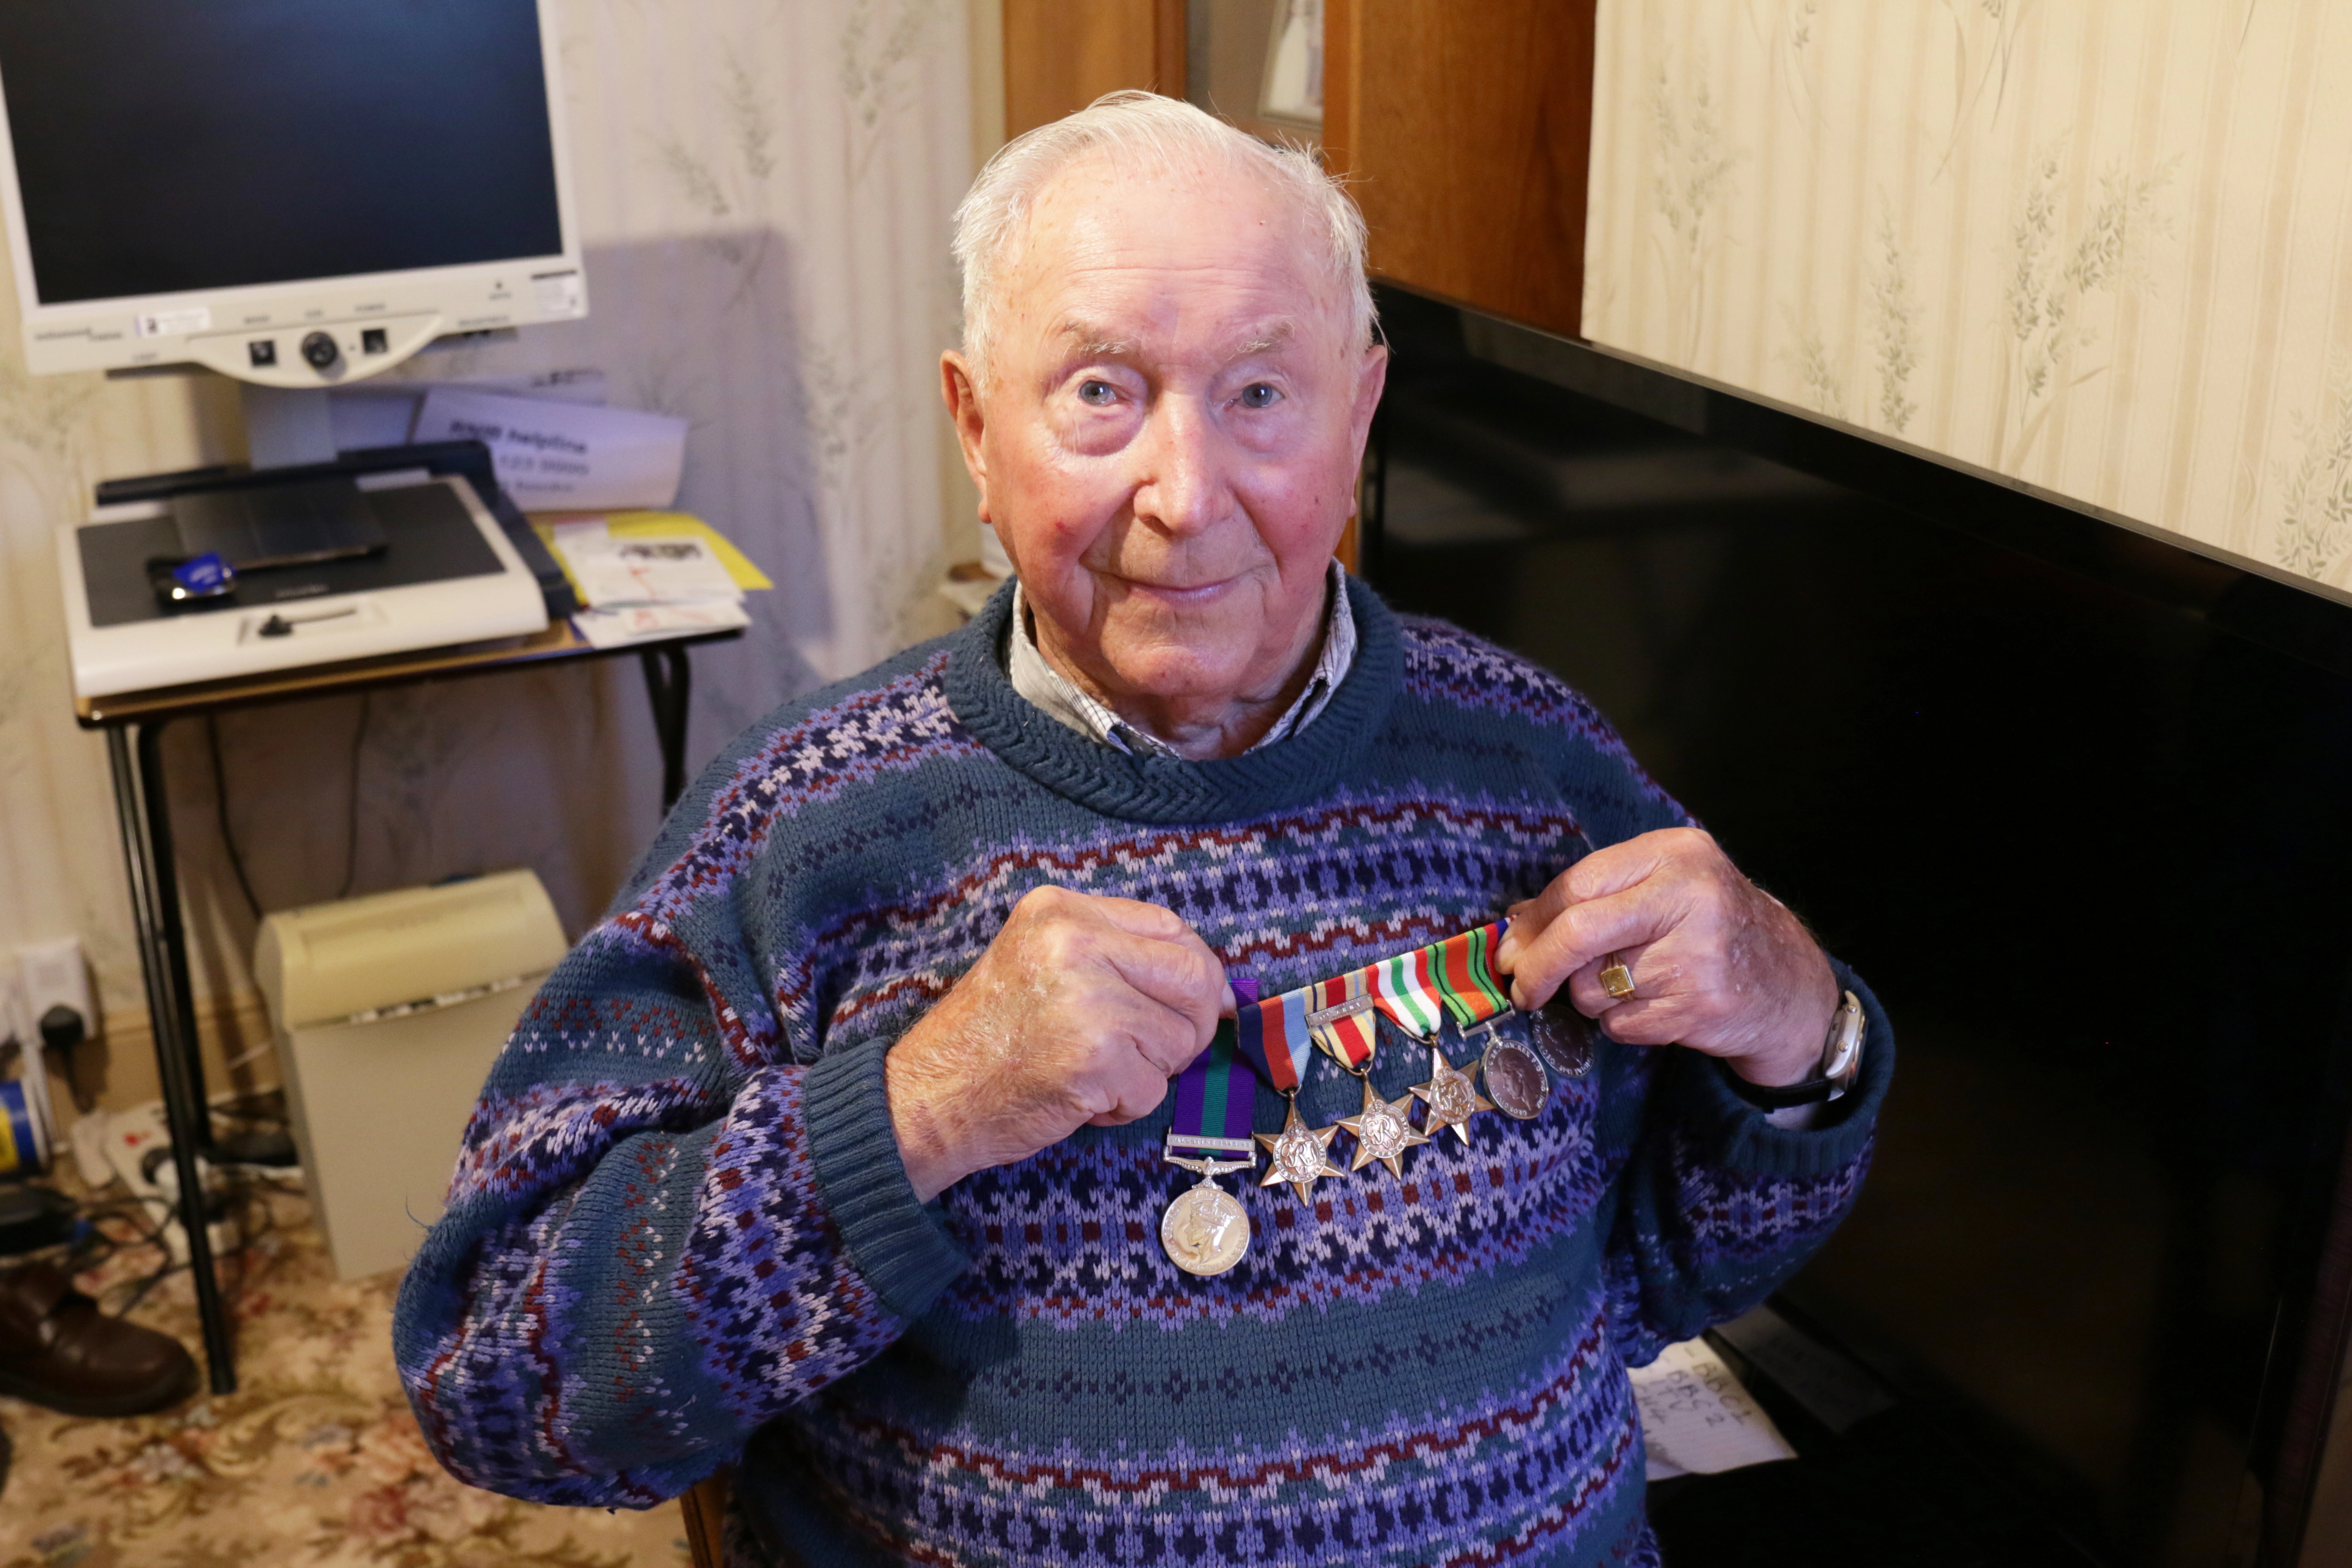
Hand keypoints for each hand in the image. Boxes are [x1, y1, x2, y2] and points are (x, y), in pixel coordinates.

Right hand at [884, 886, 1231, 1200]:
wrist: (929, 1097)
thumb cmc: (989, 1038)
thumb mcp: (1041, 962)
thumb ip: (1116, 957)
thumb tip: (1216, 986)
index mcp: (1061, 911)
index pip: (1172, 928)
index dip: (1194, 972)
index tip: (1190, 1004)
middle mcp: (1075, 943)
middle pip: (1194, 976)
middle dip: (1191, 1023)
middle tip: (1156, 1051)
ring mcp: (1087, 1000)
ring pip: (1179, 1039)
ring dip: (1148, 1071)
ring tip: (1093, 1072)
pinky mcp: (1094, 1059)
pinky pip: (1154, 1089)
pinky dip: (1125, 1106)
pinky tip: (1080, 1097)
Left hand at [1494, 827, 1836, 1086]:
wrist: (1790, 985)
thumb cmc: (1710, 929)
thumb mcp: (1661, 889)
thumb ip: (1593, 897)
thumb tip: (1515, 926)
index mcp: (1676, 853)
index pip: (1579, 883)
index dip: (1534, 921)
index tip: (1512, 946)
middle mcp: (1691, 896)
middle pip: (1578, 932)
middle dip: (1537, 967)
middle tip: (1520, 987)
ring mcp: (1698, 955)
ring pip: (1593, 986)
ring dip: (1591, 996)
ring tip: (1631, 985)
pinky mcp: (1699, 1007)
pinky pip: (1619, 1023)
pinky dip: (1621, 1023)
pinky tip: (1655, 1007)